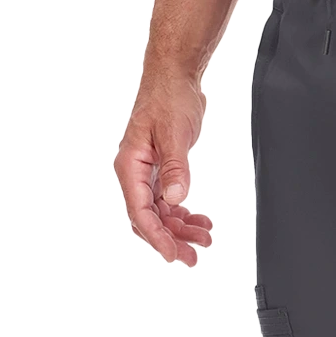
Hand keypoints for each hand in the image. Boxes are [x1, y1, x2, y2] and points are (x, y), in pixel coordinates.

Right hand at [113, 72, 213, 266]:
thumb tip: (175, 199)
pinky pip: (170, 203)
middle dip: (172, 240)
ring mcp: (149, 175)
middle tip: (194, 257)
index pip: (140, 213)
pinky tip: (202, 221)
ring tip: (205, 239)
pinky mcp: (162, 172)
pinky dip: (185, 214)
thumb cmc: (168, 98)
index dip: (157, 237)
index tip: (174, 254)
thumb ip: (174, 169)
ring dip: (182, 229)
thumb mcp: (173, 134)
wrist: (175, 78)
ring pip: (162, 214)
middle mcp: (136, 174)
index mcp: (130, 167)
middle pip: (150, 219)